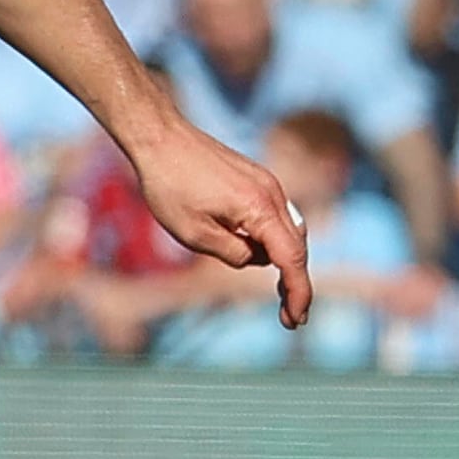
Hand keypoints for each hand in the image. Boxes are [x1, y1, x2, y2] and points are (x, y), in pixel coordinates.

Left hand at [124, 116, 312, 325]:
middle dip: (296, 284)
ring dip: (287, 262)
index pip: (291, 259)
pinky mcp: (257, 178)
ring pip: (290, 231)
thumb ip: (234, 254)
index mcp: (259, 209)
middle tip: (290, 319)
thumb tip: (256, 259)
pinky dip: (276, 240)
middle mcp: (272, 193)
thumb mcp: (195, 235)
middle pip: (297, 247)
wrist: (160, 137)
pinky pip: (276, 216)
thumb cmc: (170, 186)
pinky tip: (259, 256)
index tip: (296, 320)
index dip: (298, 293)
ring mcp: (267, 183)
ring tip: (279, 294)